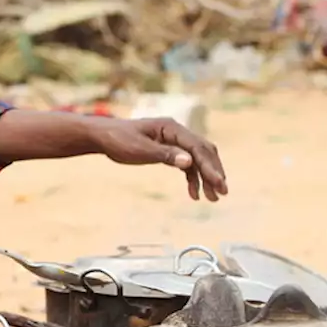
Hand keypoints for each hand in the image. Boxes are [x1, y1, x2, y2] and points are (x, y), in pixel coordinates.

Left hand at [90, 118, 227, 201]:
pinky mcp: (168, 150)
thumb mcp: (140, 149)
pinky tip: (194, 193)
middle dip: (214, 172)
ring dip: (206, 178)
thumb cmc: (118, 140)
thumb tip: (189, 161)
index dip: (209, 166)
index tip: (219, 183)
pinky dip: (192, 178)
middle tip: (223, 192)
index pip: (197, 147)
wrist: (103, 137)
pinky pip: (187, 164)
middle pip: (203, 152)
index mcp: (171, 128)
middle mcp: (176, 132)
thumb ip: (164, 155)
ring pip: (197, 159)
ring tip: (213, 198)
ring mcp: (173, 141)